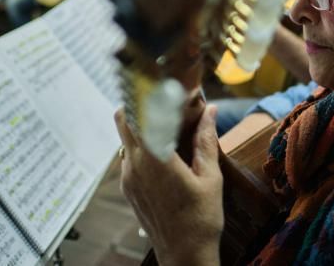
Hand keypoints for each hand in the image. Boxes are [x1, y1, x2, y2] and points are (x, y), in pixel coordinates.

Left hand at [115, 105, 222, 265]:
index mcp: (154, 157)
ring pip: (125, 139)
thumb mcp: (210, 177)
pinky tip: (163, 151)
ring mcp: (128, 177)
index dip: (143, 94)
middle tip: (161, 100)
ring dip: (140, 127)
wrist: (184, 256)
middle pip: (123, 120)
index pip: (135, 113)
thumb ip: (206, 140)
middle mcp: (134, 164)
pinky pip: (128, 157)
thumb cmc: (201, 219)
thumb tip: (210, 111)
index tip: (158, 84)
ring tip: (165, 125)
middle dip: (138, 105)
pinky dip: (140, 146)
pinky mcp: (128, 188)